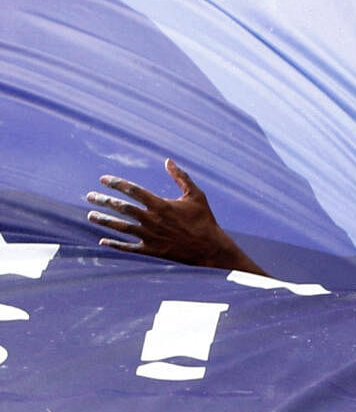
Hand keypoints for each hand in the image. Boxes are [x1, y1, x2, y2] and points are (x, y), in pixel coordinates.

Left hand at [85, 158, 264, 273]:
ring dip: (104, 221)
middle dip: (103, 201)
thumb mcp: (196, 195)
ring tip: (90, 215)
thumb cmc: (204, 219)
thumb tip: (168, 161)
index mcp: (161, 205)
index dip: (117, 183)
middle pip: (122, 208)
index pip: (133, 191)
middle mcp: (152, 220)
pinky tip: (103, 240)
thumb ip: (181, 177)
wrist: (209, 247)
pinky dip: (114, 244)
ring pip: (120, 227)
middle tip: (89, 196)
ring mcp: (149, 236)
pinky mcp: (150, 251)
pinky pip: (127, 247)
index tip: (103, 179)